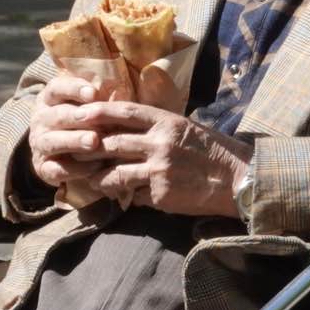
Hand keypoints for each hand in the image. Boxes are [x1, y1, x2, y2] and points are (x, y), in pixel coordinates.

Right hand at [26, 74, 112, 189]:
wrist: (60, 155)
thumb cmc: (83, 124)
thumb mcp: (85, 107)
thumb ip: (96, 101)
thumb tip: (116, 99)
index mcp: (49, 100)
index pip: (57, 88)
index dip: (73, 89)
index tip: (93, 93)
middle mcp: (41, 120)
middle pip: (56, 115)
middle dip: (75, 116)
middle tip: (94, 118)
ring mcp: (40, 145)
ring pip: (52, 142)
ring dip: (73, 141)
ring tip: (94, 141)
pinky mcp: (43, 168)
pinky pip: (56, 169)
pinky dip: (74, 169)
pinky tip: (94, 167)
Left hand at [84, 101, 253, 216]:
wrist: (236, 179)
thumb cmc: (210, 151)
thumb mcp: (185, 129)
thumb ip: (157, 128)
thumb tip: (125, 129)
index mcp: (167, 122)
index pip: (125, 112)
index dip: (99, 112)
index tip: (81, 113)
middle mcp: (160, 143)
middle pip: (112, 143)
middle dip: (89, 148)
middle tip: (73, 151)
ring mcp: (159, 169)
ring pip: (116, 173)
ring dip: (99, 178)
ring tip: (89, 180)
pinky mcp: (161, 194)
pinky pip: (134, 195)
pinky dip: (126, 196)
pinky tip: (120, 197)